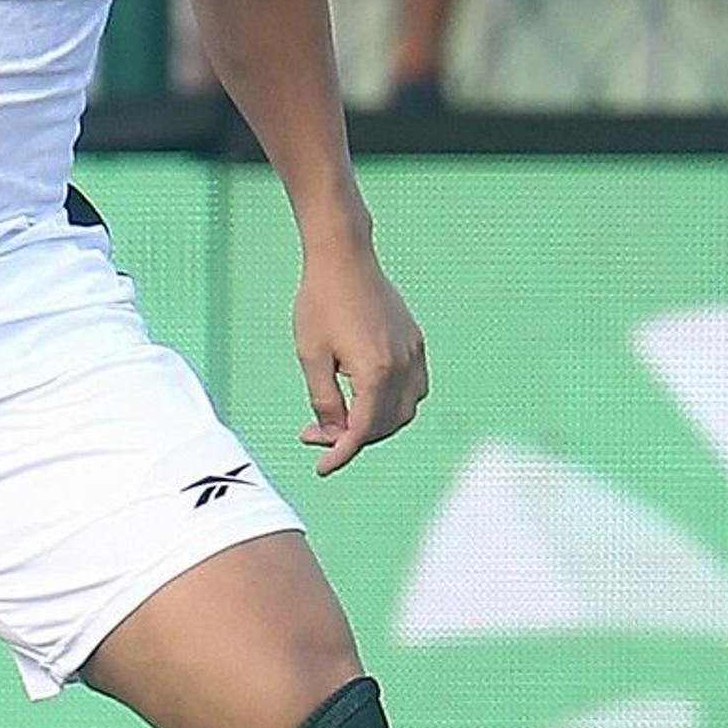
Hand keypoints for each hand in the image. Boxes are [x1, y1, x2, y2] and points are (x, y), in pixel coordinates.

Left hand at [291, 249, 427, 474]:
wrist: (344, 258)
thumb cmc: (320, 302)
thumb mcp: (311, 356)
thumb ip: (324, 400)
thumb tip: (335, 432)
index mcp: (375, 372)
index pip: (361, 430)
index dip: (340, 454)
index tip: (321, 469)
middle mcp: (402, 366)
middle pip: (384, 425)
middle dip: (351, 437)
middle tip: (315, 433)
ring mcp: (413, 354)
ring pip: (404, 410)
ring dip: (375, 424)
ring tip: (341, 417)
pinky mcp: (415, 342)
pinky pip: (414, 388)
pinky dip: (393, 403)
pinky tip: (365, 397)